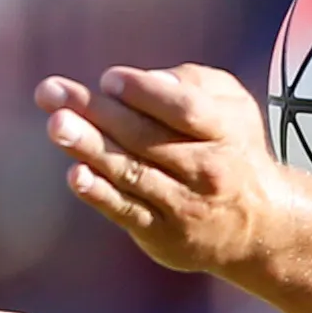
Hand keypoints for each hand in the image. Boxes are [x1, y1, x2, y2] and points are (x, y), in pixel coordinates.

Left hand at [35, 64, 307, 275]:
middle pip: (147, 138)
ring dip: (90, 148)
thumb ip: (194, 83)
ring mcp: (184, 205)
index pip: (185, 110)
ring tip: (56, 124)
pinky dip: (100, 194)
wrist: (259, 225)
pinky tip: (76, 174)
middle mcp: (207, 171)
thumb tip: (147, 79)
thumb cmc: (232, 148)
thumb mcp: (232, 105)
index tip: (109, 79)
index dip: (147, 93)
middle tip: (51, 92)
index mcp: (225, 132)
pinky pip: (127, 210)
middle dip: (97, 112)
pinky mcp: (162, 234)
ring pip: (132, 173)